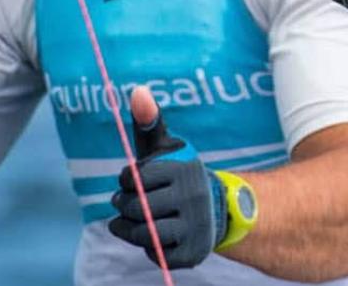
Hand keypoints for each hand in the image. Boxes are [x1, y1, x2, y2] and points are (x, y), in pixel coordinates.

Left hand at [108, 87, 226, 268]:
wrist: (220, 209)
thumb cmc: (179, 175)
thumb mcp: (166, 149)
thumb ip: (148, 123)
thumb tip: (137, 91)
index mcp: (184, 168)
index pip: (132, 179)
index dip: (127, 181)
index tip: (136, 180)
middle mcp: (194, 197)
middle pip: (135, 209)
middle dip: (127, 206)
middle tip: (134, 202)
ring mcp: (196, 227)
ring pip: (143, 235)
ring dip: (133, 230)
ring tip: (139, 221)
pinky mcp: (194, 253)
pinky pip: (155, 256)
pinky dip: (151, 249)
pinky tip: (161, 236)